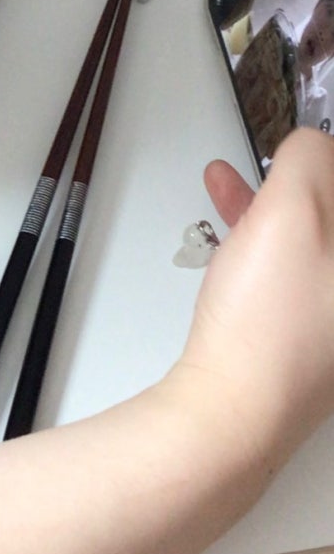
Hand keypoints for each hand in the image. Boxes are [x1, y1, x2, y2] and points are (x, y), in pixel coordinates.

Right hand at [176, 128, 333, 464]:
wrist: (232, 409)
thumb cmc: (267, 328)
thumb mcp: (291, 210)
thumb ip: (308, 160)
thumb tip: (312, 144)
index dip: (327, 164)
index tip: (306, 150)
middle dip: (307, 182)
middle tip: (280, 160)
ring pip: (318, 243)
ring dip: (280, 204)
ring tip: (230, 182)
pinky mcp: (315, 337)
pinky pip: (299, 269)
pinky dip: (269, 239)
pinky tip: (231, 226)